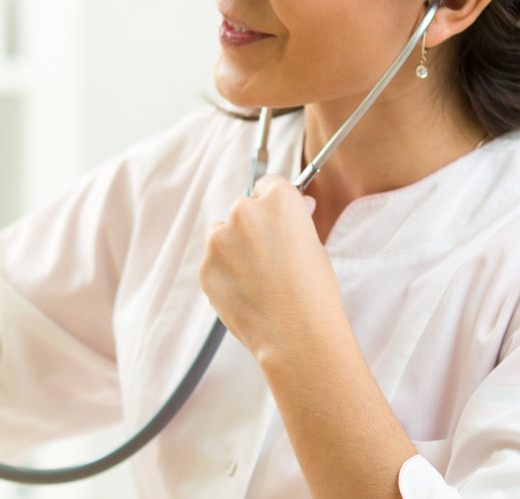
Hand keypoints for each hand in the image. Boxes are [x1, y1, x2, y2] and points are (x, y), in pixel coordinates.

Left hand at [199, 174, 341, 355]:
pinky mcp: (205, 267)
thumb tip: (298, 205)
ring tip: (258, 279)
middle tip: (270, 259)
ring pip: (221, 235)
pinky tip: (246, 293)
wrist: (296, 334)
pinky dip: (224, 274)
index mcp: (278, 200)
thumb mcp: (315, 245)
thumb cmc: (314, 292)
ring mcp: (219, 240)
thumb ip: (297, 220)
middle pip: (243, 209)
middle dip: (252, 228)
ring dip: (232, 248)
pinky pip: (213, 263)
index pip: (269, 184)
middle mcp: (244, 212)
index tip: (276, 219)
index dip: (274, 204)